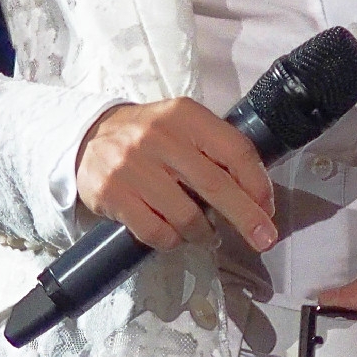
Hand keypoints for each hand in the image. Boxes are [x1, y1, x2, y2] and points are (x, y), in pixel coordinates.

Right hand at [75, 98, 277, 252]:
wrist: (89, 137)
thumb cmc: (151, 137)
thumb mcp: (184, 127)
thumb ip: (218, 151)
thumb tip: (257, 197)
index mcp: (185, 116)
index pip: (234, 150)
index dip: (257, 184)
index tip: (267, 208)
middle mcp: (158, 137)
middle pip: (215, 186)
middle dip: (246, 218)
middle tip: (263, 240)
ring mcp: (132, 166)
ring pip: (187, 217)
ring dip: (204, 234)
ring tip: (205, 235)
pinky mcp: (113, 193)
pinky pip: (157, 233)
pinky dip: (173, 241)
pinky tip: (174, 235)